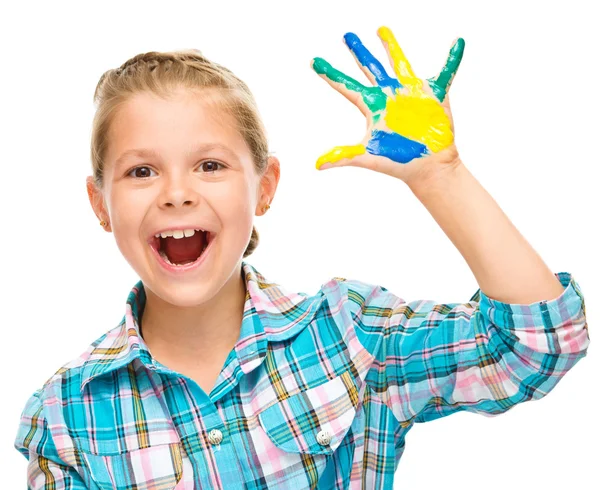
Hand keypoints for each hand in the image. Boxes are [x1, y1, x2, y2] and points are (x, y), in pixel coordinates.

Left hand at [311, 26, 464, 185]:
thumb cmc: (398, 163)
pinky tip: (457, 42)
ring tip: (381, 30)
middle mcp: (389, 96)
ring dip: (391, 47)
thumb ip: (343, 155)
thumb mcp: (368, 156)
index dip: (331, 74)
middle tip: (347, 36)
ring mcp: (411, 94)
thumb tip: (317, 165)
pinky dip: (452, 59)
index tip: (314, 62)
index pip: (347, 87)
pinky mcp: (434, 95)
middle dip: (358, 52)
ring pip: (400, 63)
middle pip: (370, 69)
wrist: (428, 168)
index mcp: (372, 107)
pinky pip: (446, 72)